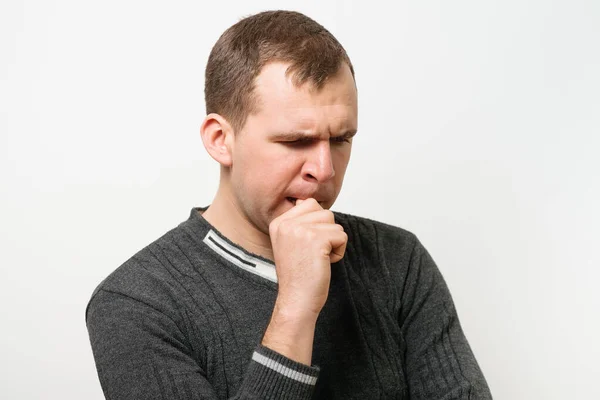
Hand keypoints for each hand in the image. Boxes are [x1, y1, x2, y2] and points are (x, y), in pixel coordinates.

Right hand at [268, 198, 347, 317]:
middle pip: (324, 212)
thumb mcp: (290, 242)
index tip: (305, 247)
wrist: (296, 299)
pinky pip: (342, 236)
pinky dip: (339, 252)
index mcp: (278, 222)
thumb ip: (299, 222)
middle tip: (312, 254)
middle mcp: (286, 223)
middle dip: (326, 233)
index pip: (310, 204)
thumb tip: (311, 203)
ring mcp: (300, 230)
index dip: (317, 225)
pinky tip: (323, 263)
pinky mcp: (316, 239)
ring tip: (317, 258)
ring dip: (333, 242)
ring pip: (334, 223)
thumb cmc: (298, 275)